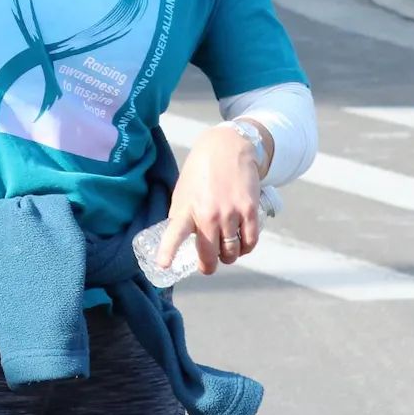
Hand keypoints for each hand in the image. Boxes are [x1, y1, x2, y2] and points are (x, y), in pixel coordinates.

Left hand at [156, 124, 262, 275]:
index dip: (168, 251)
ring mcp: (230, 213)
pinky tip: (241, 244)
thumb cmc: (200, 173)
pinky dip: (245, 249)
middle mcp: (208, 213)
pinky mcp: (249, 211)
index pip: (174, 233)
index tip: (164, 265)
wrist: (227, 148)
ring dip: (228, 256)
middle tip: (207, 265)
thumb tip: (179, 240)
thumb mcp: (182, 192)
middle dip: (208, 266)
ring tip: (224, 251)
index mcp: (186, 208)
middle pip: (209, 254)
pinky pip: (249, 242)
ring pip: (231, 252)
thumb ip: (181, 215)